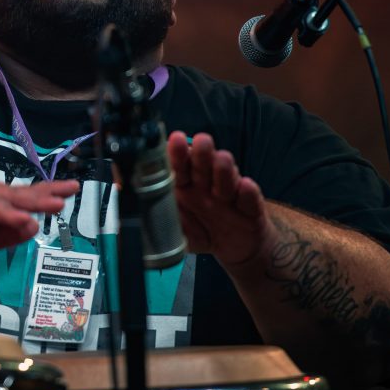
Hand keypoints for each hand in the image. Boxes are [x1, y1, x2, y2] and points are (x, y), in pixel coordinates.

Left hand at [167, 131, 276, 268]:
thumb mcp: (178, 231)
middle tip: (201, 141)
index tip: (174, 140)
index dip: (176, 154)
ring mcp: (229, 195)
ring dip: (224, 169)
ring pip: (227, 178)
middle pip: (203, 165)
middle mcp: (207, 185)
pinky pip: (250, 198)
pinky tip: (245, 186)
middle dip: (202, 153)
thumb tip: (138, 207)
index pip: (179, 167)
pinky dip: (248, 192)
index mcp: (185, 186)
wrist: (235, 249)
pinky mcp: (250, 208)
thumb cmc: (202, 232)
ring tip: (222, 161)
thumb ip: (160, 219)